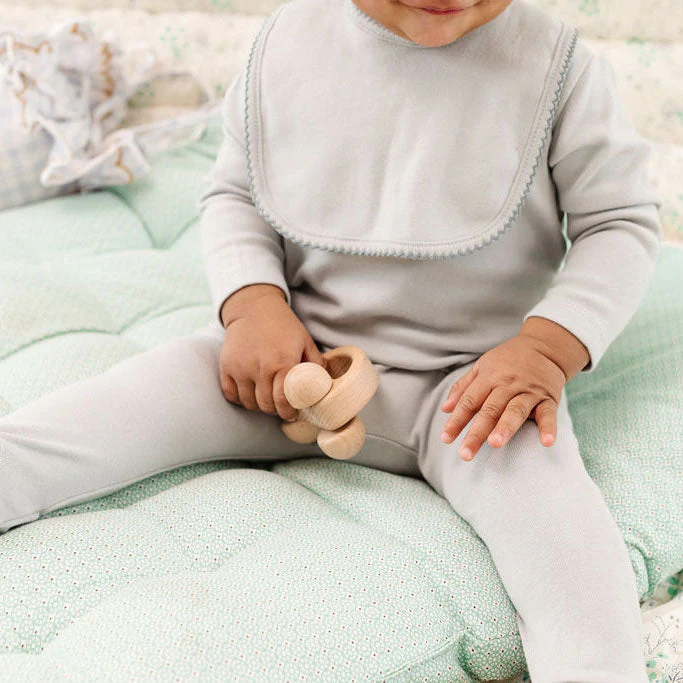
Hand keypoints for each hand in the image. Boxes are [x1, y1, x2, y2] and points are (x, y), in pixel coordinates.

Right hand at [219, 285, 326, 420]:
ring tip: (266, 400)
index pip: (283, 400)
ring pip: (248, 402)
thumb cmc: (283, 325)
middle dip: (275, 411)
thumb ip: (316, 363)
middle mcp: (260, 368)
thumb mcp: (305, 340)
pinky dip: (240, 399)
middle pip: (265, 405)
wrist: (254, 308)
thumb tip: (326, 383)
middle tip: (280, 408)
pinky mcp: (226, 366)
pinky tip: (250, 394)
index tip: (292, 414)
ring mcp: (240, 368)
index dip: (288, 412)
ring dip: (258, 405)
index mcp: (282, 362)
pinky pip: (231, 394)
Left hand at [439, 334, 566, 460]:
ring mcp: (528, 392)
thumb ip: (463, 387)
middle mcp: (508, 385)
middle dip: (477, 432)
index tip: (446, 439)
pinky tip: (547, 442)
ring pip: (515, 411)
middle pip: (489, 410)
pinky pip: (548, 414)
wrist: (544, 347)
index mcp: (489, 378)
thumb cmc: (508, 360)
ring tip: (495, 444)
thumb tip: (444, 409)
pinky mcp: (548, 398)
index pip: (469, 402)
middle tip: (466, 453)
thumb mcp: (482, 366)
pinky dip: (548, 428)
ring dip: (505, 427)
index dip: (456, 420)